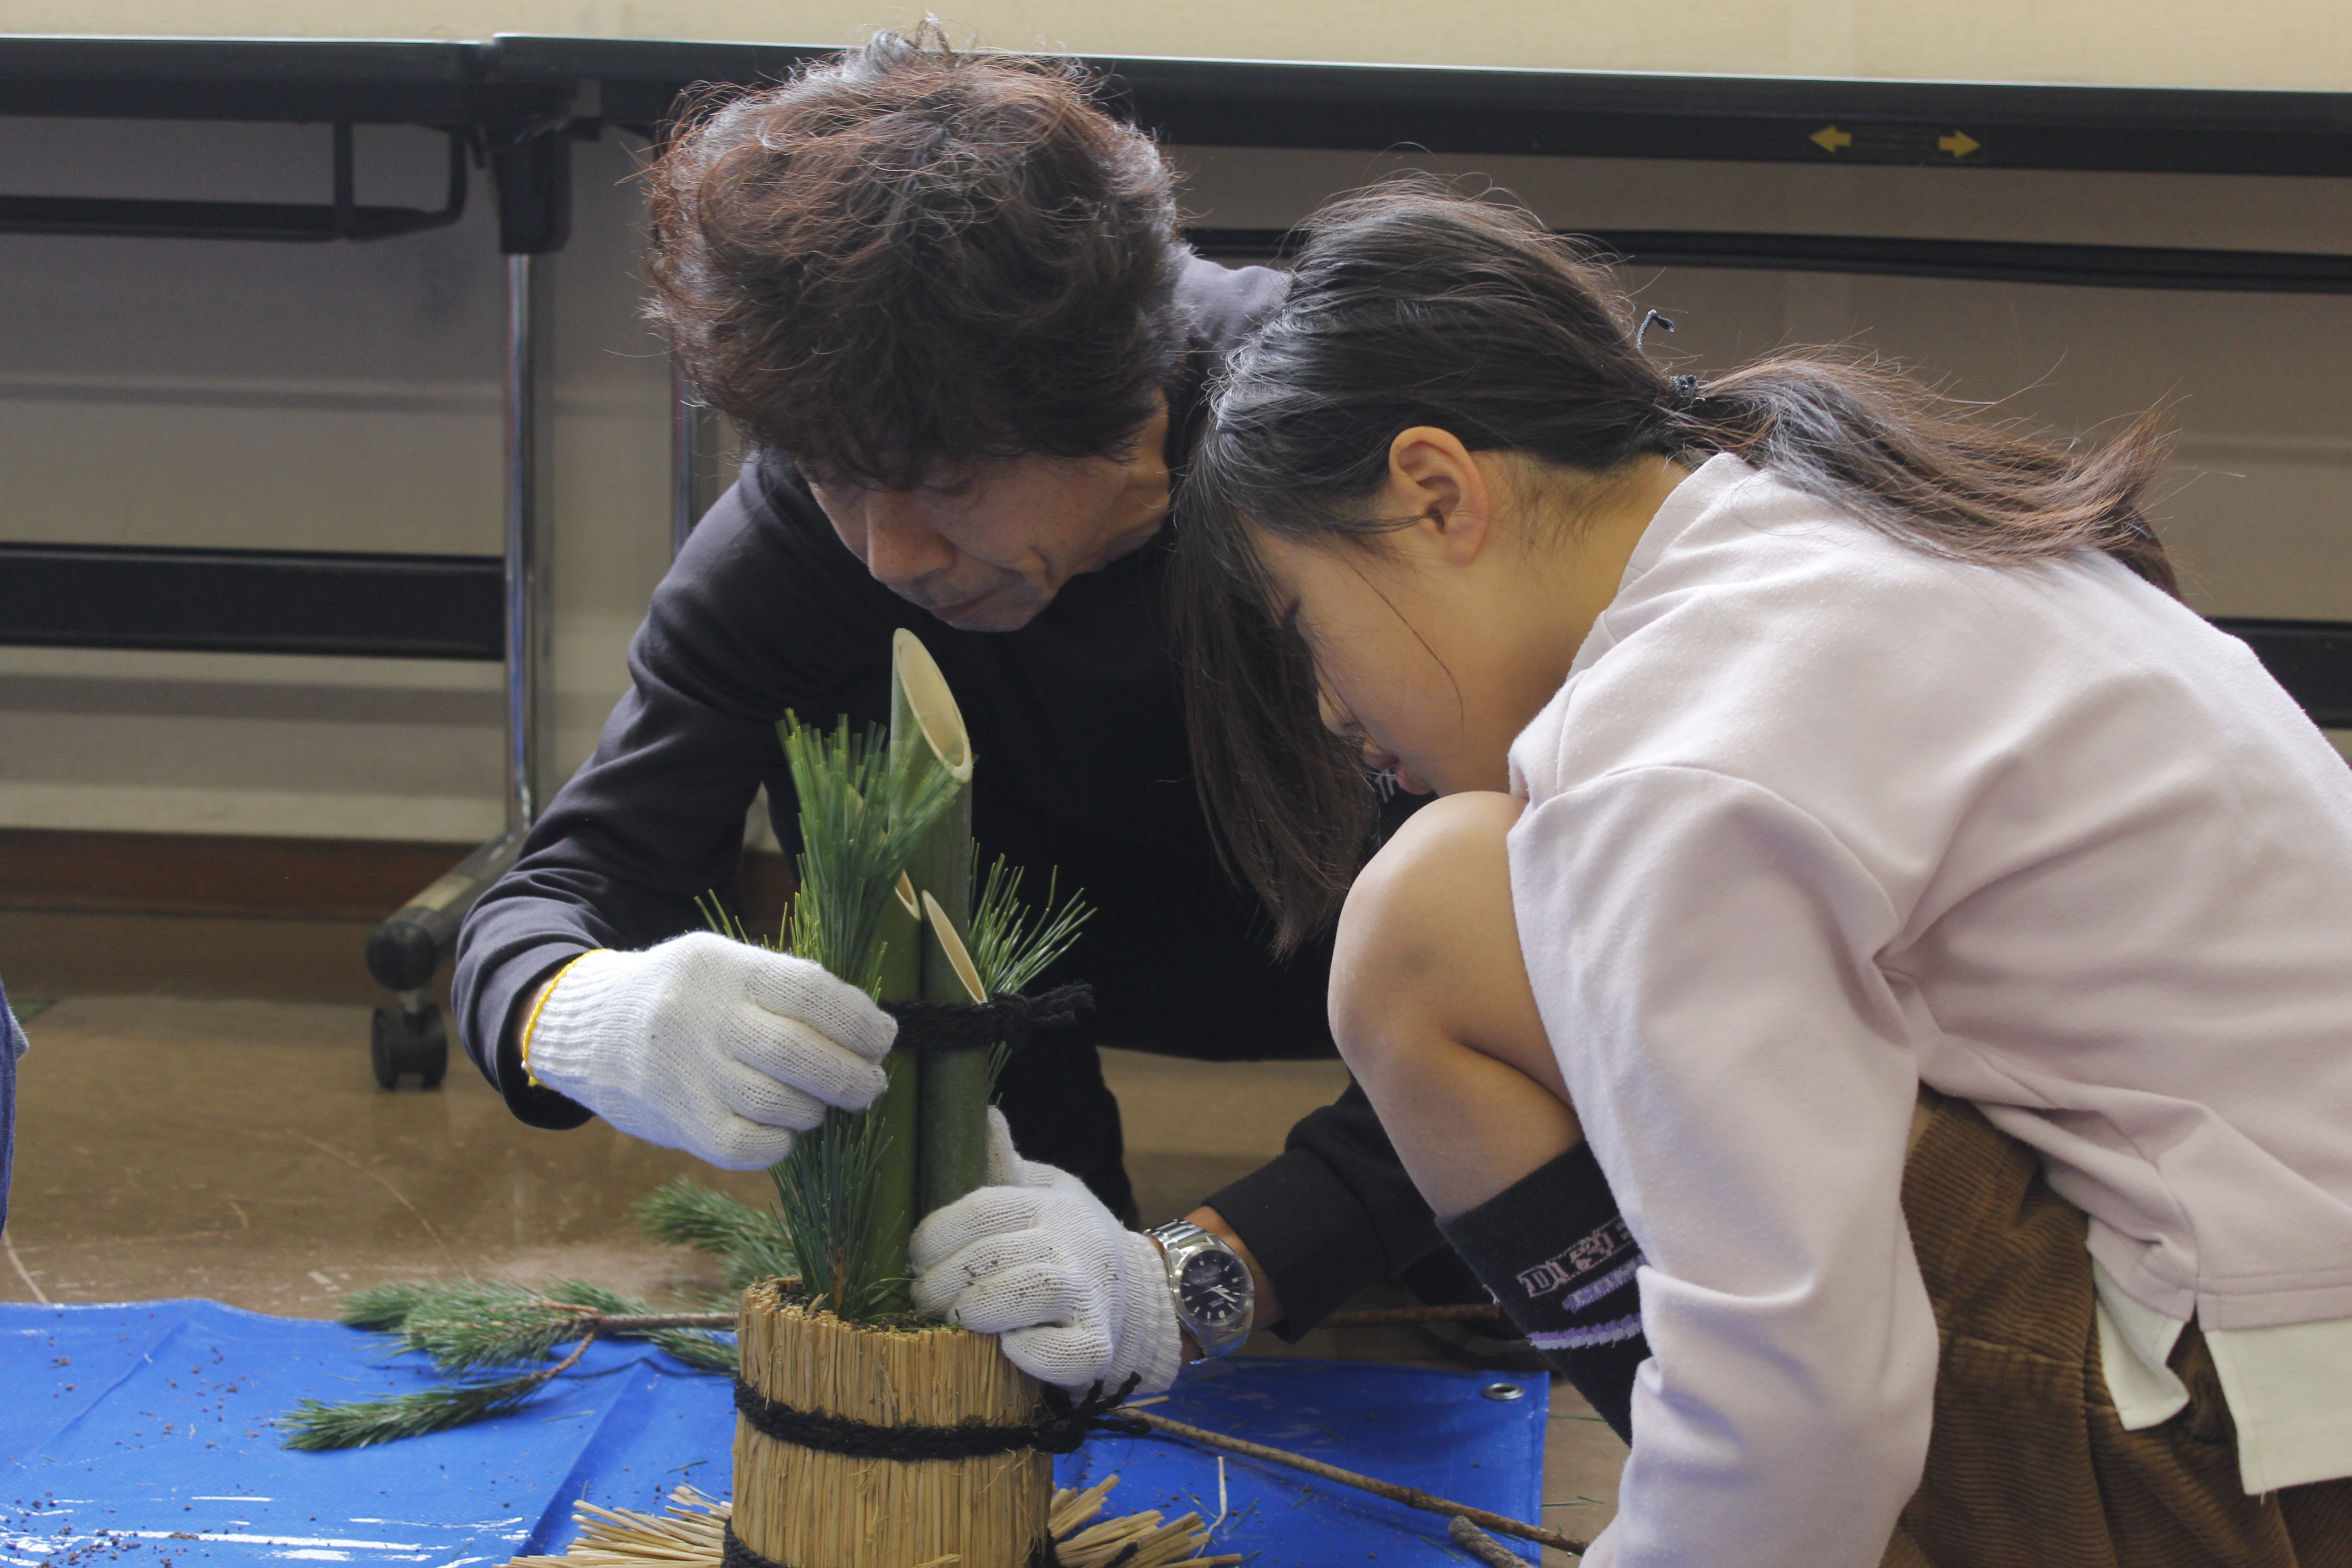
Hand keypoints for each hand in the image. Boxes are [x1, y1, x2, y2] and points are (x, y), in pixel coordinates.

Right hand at [522, 931, 892, 1169]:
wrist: (589, 1030)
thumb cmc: (686, 998)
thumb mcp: (728, 967)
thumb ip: (791, 992)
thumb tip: (872, 1033)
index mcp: (722, 969)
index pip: (807, 991)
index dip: (857, 1020)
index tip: (882, 1038)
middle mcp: (700, 1018)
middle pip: (794, 1052)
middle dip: (849, 1075)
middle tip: (871, 1085)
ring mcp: (683, 1074)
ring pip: (775, 1103)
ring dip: (815, 1109)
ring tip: (821, 1104)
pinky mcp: (676, 1122)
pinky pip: (745, 1146)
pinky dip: (778, 1142)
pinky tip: (782, 1130)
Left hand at [910, 1109, 1181, 1395]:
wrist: (1137, 1294)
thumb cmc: (1066, 1243)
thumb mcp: (1042, 1195)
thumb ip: (1005, 1168)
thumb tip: (986, 1116)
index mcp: (1051, 1205)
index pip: (983, 1208)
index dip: (936, 1234)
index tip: (915, 1257)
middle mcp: (1075, 1243)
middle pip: (994, 1255)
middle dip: (941, 1282)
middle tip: (923, 1298)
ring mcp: (1091, 1294)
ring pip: (1031, 1291)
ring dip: (979, 1310)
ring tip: (958, 1318)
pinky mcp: (1099, 1344)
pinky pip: (1064, 1353)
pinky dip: (1029, 1353)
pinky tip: (1008, 1346)